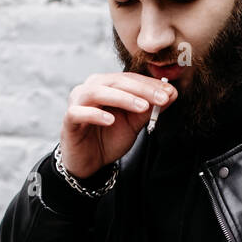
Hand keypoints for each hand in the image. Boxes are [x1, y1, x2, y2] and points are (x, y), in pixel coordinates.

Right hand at [59, 71, 177, 178]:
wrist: (89, 162)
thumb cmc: (109, 138)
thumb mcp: (134, 123)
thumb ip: (149, 109)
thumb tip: (171, 94)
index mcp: (106, 85)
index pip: (130, 79)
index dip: (150, 85)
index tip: (170, 93)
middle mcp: (90, 88)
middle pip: (116, 82)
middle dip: (141, 90)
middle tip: (162, 98)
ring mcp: (78, 103)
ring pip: (98, 92)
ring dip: (122, 98)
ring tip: (141, 107)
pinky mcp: (69, 120)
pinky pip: (79, 113)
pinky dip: (95, 114)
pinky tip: (110, 120)